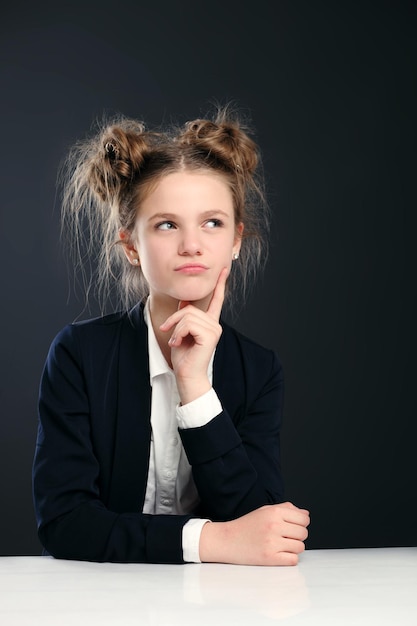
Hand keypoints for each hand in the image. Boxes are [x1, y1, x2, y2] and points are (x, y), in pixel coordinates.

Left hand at [159, 268, 227, 403]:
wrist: (187, 375)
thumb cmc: (184, 357)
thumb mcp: (181, 332)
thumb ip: (185, 316)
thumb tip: (184, 301)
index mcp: (210, 323)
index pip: (217, 300)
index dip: (220, 284)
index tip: (224, 270)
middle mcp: (215, 324)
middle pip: (190, 308)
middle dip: (174, 320)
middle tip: (167, 333)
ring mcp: (214, 329)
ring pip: (187, 316)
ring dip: (175, 329)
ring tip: (175, 341)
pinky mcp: (210, 335)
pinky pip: (188, 324)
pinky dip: (178, 333)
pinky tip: (179, 343)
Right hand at [199, 502, 309, 565]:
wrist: (226, 540)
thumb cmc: (245, 525)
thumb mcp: (265, 510)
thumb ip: (286, 509)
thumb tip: (305, 513)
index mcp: (274, 512)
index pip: (304, 518)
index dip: (302, 523)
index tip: (295, 526)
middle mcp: (274, 526)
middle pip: (303, 533)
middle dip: (298, 536)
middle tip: (287, 536)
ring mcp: (272, 542)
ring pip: (300, 547)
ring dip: (294, 547)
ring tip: (282, 545)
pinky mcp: (269, 558)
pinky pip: (293, 560)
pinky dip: (290, 558)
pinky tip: (280, 553)